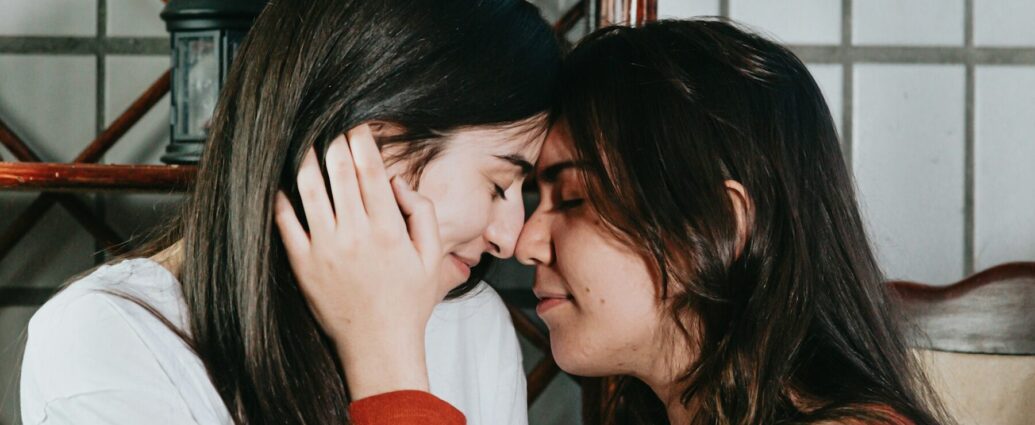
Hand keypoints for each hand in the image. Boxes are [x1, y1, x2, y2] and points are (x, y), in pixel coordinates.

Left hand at [274, 124, 443, 398]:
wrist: (379, 346)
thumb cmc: (408, 303)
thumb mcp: (432, 258)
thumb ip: (422, 214)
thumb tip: (398, 183)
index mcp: (388, 229)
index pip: (371, 171)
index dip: (361, 141)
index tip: (356, 125)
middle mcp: (355, 234)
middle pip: (339, 172)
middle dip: (333, 141)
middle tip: (329, 125)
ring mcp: (325, 249)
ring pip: (309, 190)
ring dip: (305, 161)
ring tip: (301, 141)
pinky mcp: (303, 265)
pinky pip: (286, 224)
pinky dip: (280, 199)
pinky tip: (278, 182)